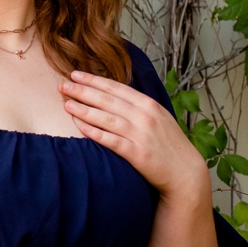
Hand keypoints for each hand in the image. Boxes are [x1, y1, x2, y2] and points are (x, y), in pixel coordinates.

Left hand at [59, 71, 209, 201]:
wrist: (184, 171)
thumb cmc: (168, 145)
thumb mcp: (158, 118)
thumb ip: (138, 107)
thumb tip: (113, 96)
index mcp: (148, 104)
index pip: (116, 87)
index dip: (94, 80)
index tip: (75, 74)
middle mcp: (144, 116)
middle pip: (107, 100)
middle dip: (83, 91)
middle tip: (62, 85)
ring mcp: (141, 135)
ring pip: (107, 118)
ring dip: (85, 110)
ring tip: (67, 104)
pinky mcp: (138, 154)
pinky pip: (113, 141)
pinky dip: (97, 133)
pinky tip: (81, 128)